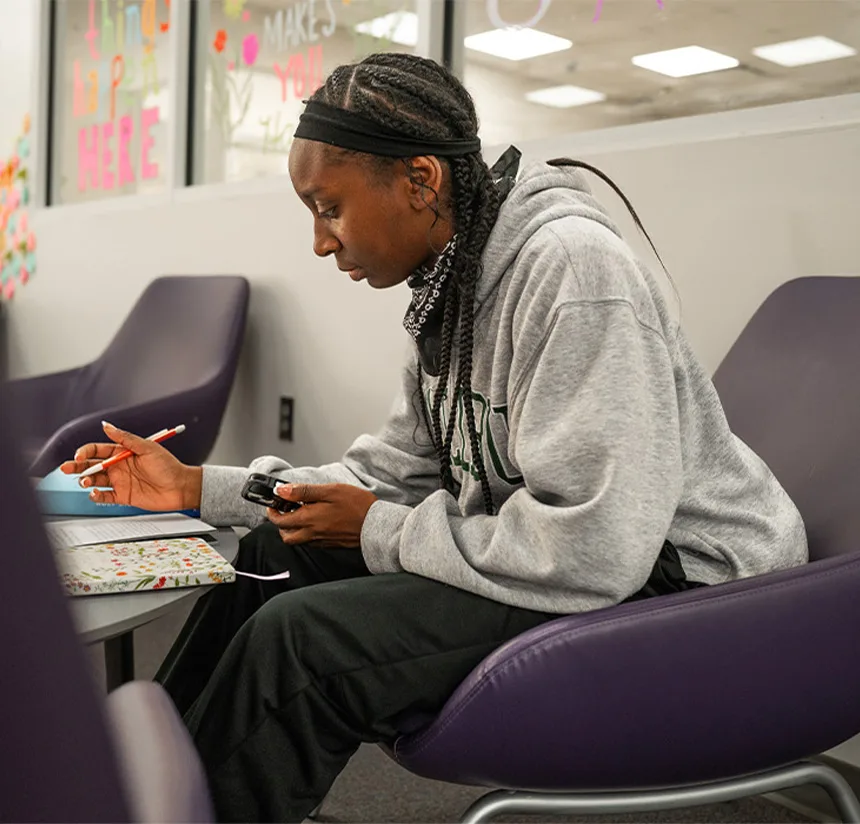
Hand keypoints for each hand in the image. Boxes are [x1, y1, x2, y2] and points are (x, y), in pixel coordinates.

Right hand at [59, 421, 202, 510]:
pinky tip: (93, 493)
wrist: (181, 487)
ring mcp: (121, 481)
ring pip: (95, 480)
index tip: (79, 455)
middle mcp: (119, 466)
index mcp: (123, 452)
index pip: (98, 450)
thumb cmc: (169, 466)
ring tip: (84, 480)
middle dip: (77, 466)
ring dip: (86, 480)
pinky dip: (96, 496)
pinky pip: (105, 496)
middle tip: (66, 467)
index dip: (86, 452)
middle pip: (92, 465)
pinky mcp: (124, 496)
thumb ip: (126, 438)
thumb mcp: (148, 448)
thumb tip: (106, 425)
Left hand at [268, 483, 377, 547]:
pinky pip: (310, 542)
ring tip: (300, 514)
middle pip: (286, 535)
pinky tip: (315, 521)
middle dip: (280, 524)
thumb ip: (304, 491)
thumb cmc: (357, 505)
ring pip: (297, 540)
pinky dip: (306, 533)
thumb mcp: (330, 491)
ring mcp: (321, 541)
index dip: (272, 511)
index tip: (274, 503)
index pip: (280, 520)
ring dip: (293, 529)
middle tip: (285, 510)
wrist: (375, 524)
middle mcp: (312, 533)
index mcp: (308, 519)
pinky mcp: (330, 544)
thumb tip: (282, 491)